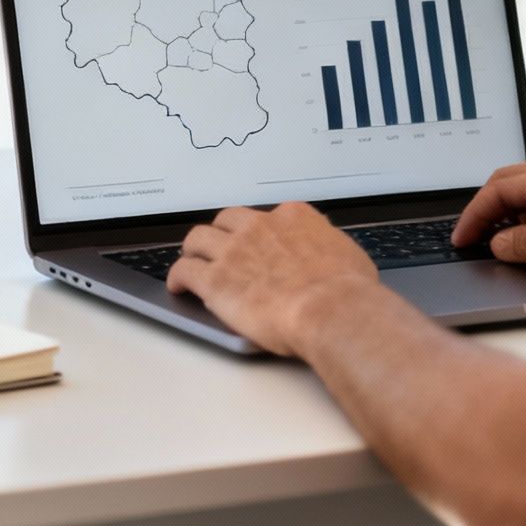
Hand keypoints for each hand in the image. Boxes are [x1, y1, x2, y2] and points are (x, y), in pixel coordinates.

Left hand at [166, 203, 380, 356]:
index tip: (256, 243)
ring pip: (198, 239)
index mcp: (292, 217)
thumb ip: (328, 247)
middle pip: (226, 220)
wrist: (331, 309)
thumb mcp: (347, 254)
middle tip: (219, 249)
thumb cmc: (346, 290)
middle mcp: (259, 227)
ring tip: (192, 262)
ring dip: (194, 250)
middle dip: (221, 234)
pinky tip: (179, 286)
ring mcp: (234, 251)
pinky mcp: (215, 279)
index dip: (258, 231)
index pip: (267, 216)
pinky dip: (178, 277)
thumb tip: (329, 254)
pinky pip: (184, 270)